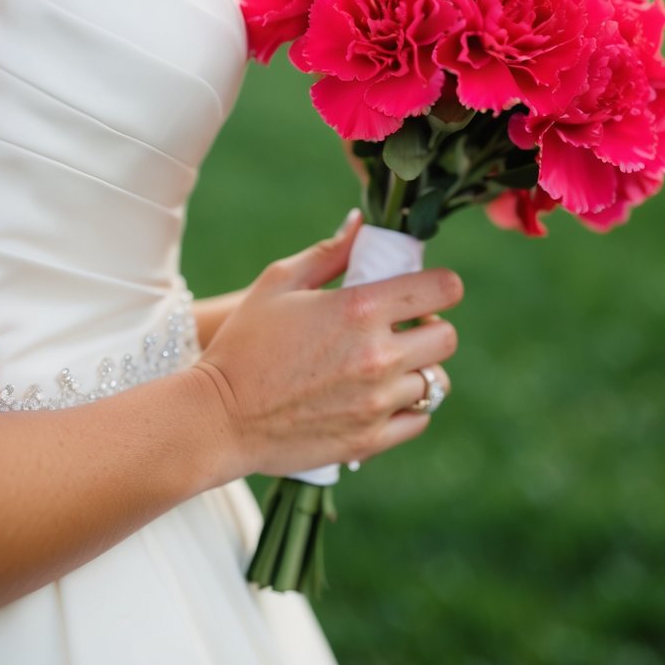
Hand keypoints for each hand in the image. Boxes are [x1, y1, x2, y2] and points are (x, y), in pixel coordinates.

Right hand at [192, 213, 461, 479]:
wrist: (218, 417)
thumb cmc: (244, 343)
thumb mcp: (278, 282)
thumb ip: (329, 253)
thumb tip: (362, 224)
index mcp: (359, 309)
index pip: (443, 289)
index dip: (440, 286)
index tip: (425, 291)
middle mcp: (378, 356)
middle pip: (446, 337)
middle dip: (430, 327)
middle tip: (403, 329)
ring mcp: (377, 402)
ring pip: (436, 382)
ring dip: (419, 369)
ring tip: (389, 366)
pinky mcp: (370, 440)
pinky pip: (420, 419)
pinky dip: (409, 408)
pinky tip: (382, 396)